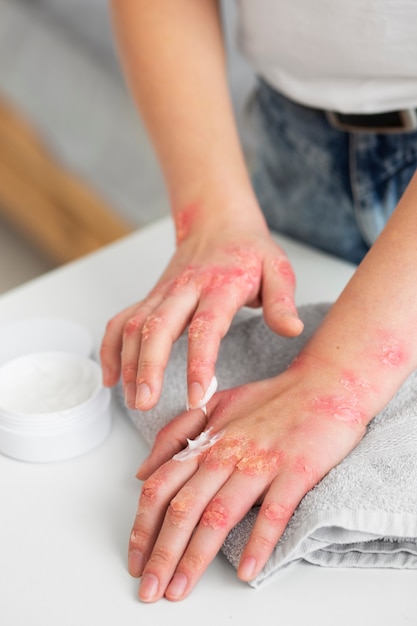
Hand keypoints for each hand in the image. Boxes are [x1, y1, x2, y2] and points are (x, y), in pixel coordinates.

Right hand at [100, 213, 302, 410]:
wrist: (218, 223)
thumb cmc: (249, 251)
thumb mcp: (278, 268)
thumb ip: (283, 300)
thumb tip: (291, 329)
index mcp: (220, 285)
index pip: (206, 326)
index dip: (199, 361)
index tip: (196, 394)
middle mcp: (186, 288)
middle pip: (157, 327)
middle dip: (147, 367)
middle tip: (145, 402)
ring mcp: (164, 293)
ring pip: (135, 326)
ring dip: (128, 363)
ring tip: (133, 400)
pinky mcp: (151, 298)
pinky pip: (121, 321)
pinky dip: (112, 349)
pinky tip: (112, 379)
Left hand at [128, 355, 369, 601]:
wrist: (326, 384)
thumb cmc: (272, 398)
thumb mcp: (216, 404)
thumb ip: (177, 434)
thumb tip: (143, 470)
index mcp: (206, 441)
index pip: (161, 487)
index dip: (142, 526)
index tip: (134, 558)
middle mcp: (226, 453)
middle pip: (183, 508)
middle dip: (161, 553)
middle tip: (149, 590)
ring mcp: (261, 462)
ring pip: (219, 515)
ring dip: (195, 557)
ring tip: (181, 590)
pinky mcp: (296, 470)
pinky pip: (274, 512)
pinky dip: (258, 543)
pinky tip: (246, 571)